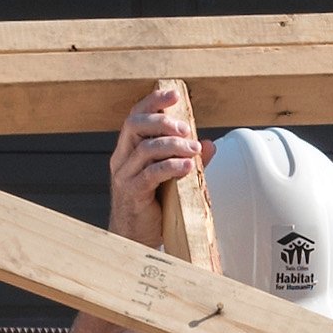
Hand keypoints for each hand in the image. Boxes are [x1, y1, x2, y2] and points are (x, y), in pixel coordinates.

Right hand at [108, 83, 205, 249]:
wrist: (134, 238)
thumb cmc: (150, 206)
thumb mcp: (171, 178)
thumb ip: (188, 159)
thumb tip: (211, 144)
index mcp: (128, 150)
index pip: (136, 117)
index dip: (153, 102)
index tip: (174, 94)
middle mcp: (122, 159)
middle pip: (135, 125)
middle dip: (162, 121)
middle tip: (186, 128)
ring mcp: (125, 175)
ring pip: (145, 148)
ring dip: (173, 145)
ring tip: (194, 150)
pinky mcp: (133, 193)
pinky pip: (151, 174)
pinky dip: (171, 167)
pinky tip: (187, 166)